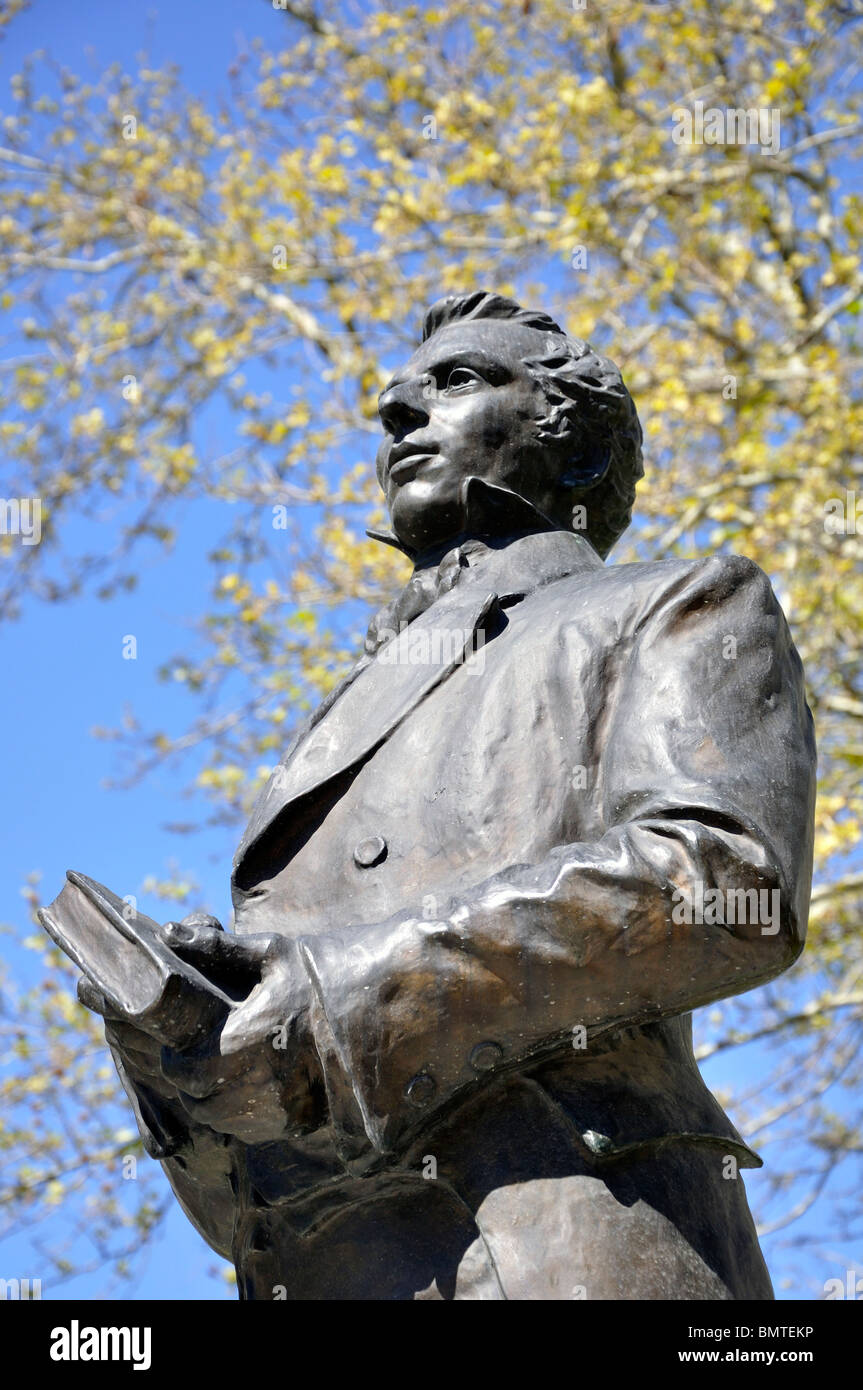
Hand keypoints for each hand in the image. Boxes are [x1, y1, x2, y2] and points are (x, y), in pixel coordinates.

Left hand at [81, 917, 326, 1145]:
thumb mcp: (271, 953)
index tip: (184, 1035)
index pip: (177, 1065)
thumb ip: (217, 948)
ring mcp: (273, 1111)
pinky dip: (239, 1111)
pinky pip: (246, 1129)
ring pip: (216, 1116)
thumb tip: (170, 933)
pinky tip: (251, 1082)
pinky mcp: (292, 1124)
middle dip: (191, 1072)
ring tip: (225, 1064)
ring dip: (211, 1095)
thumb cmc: (323, 975)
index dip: (174, 1052)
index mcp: (238, 1042)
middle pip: (192, 1094)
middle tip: (203, 1047)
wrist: (383, 1010)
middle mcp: (252, 1085)